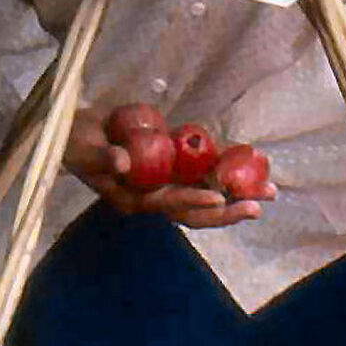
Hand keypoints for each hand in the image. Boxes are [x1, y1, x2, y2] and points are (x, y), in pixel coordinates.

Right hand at [66, 108, 274, 230]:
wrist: (77, 133)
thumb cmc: (75, 142)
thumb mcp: (83, 148)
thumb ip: (102, 157)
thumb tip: (123, 163)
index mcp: (134, 199)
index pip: (168, 205)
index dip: (193, 202)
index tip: (218, 200)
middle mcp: (154, 197)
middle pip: (196, 211)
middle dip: (229, 210)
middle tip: (259, 205)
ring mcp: (165, 185)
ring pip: (206, 195)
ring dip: (237, 195)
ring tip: (270, 191)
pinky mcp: (172, 169)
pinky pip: (203, 174)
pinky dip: (226, 171)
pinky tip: (252, 165)